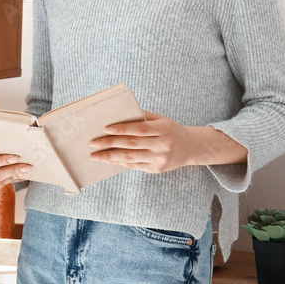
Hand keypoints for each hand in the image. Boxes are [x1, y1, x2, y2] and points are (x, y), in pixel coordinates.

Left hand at [89, 110, 203, 173]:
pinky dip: (119, 162)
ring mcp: (159, 159)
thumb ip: (142, 116)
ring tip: (95, 155)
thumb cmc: (171, 129)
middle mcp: (162, 145)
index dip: (122, 129)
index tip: (105, 129)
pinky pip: (134, 166)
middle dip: (109, 144)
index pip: (139, 129)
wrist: (191, 147)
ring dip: (110, 156)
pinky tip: (109, 159)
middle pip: (131, 144)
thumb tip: (119, 113)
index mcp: (163, 129)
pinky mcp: (156, 169)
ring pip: (130, 158)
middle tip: (93, 143)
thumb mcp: (160, 119)